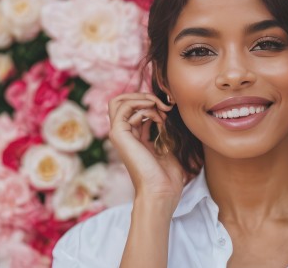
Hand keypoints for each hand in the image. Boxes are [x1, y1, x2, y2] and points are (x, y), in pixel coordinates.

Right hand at [108, 92, 184, 208]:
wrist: (160, 192)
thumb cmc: (167, 176)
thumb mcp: (167, 145)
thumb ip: (162, 128)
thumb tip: (163, 111)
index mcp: (134, 138)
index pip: (134, 110)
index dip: (151, 103)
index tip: (169, 110)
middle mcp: (124, 135)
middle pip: (121, 102)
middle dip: (142, 96)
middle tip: (163, 104)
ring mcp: (119, 135)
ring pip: (119, 101)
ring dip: (143, 99)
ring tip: (161, 109)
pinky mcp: (118, 135)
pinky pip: (122, 108)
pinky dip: (141, 104)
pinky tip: (156, 114)